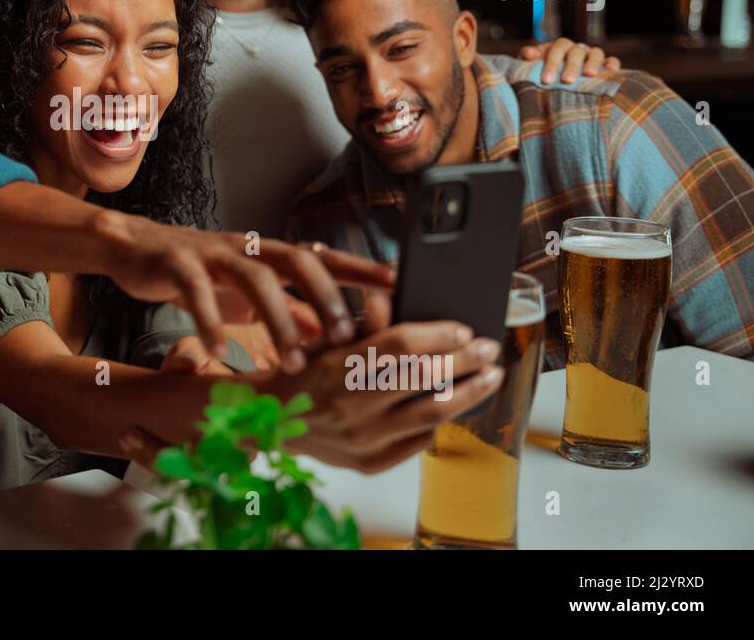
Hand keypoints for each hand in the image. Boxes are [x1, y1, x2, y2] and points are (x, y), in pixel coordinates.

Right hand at [96, 213, 394, 374]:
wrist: (136, 249)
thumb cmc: (200, 273)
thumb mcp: (249, 293)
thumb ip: (289, 307)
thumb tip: (331, 332)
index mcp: (270, 255)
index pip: (326, 259)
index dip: (363, 270)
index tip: (400, 286)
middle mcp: (249, 248)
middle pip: (298, 262)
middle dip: (325, 299)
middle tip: (345, 339)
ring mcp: (213, 252)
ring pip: (254, 277)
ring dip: (276, 320)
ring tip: (289, 361)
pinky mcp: (177, 262)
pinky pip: (197, 290)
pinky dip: (210, 321)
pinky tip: (218, 351)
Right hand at [269, 291, 502, 472]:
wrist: (274, 421)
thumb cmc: (305, 373)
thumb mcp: (325, 339)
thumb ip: (362, 324)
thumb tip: (389, 300)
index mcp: (336, 367)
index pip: (399, 345)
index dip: (437, 334)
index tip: (463, 330)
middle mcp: (349, 405)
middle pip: (422, 379)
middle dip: (464, 361)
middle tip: (489, 350)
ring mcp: (361, 439)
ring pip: (430, 414)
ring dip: (468, 394)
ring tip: (490, 378)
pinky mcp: (369, 463)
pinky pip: (418, 443)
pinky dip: (440, 421)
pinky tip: (455, 405)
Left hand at [517, 37, 620, 83]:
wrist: (555, 82)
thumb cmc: (541, 73)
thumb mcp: (530, 65)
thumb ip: (528, 57)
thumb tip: (529, 54)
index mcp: (559, 48)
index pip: (556, 50)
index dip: (552, 63)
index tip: (546, 80)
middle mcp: (576, 49)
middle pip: (576, 52)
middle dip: (571, 66)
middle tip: (567, 81)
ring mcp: (591, 56)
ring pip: (595, 53)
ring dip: (593, 63)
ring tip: (589, 75)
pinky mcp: (605, 64)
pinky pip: (612, 61)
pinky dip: (612, 64)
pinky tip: (611, 72)